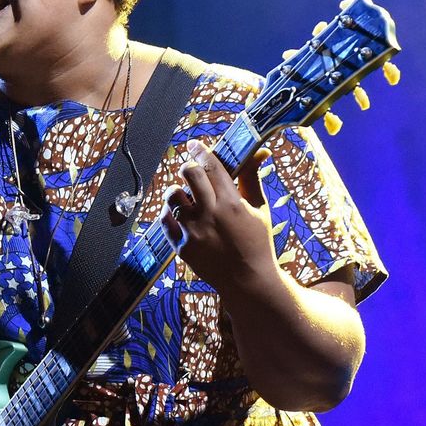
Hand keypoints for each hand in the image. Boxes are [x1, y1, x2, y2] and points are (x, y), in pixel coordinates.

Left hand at [159, 140, 276, 298]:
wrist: (248, 281)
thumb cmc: (257, 242)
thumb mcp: (259, 208)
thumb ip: (253, 178)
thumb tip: (260, 151)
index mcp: (231, 203)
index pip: (211, 165)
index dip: (200, 150)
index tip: (195, 145)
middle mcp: (209, 214)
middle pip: (189, 174)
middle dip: (188, 168)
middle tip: (191, 171)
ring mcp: (193, 231)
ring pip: (172, 196)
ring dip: (177, 192)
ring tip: (185, 197)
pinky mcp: (181, 246)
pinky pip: (165, 220)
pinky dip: (170, 213)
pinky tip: (178, 214)